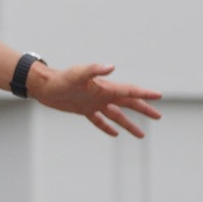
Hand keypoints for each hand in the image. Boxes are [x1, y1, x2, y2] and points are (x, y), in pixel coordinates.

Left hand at [29, 62, 161, 138]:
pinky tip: (115, 134)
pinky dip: (108, 127)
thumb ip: (94, 69)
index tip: (158, 96)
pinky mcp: (83, 109)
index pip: (129, 91)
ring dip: (129, 124)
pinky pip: (99, 121)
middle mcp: (102, 95)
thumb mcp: (77, 74)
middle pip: (128, 103)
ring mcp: (93, 103)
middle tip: (158, 116)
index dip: (144, 94)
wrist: (44, 86)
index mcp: (105, 88)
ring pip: (116, 115)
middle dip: (143, 109)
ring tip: (142, 135)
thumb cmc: (60, 79)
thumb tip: (111, 67)